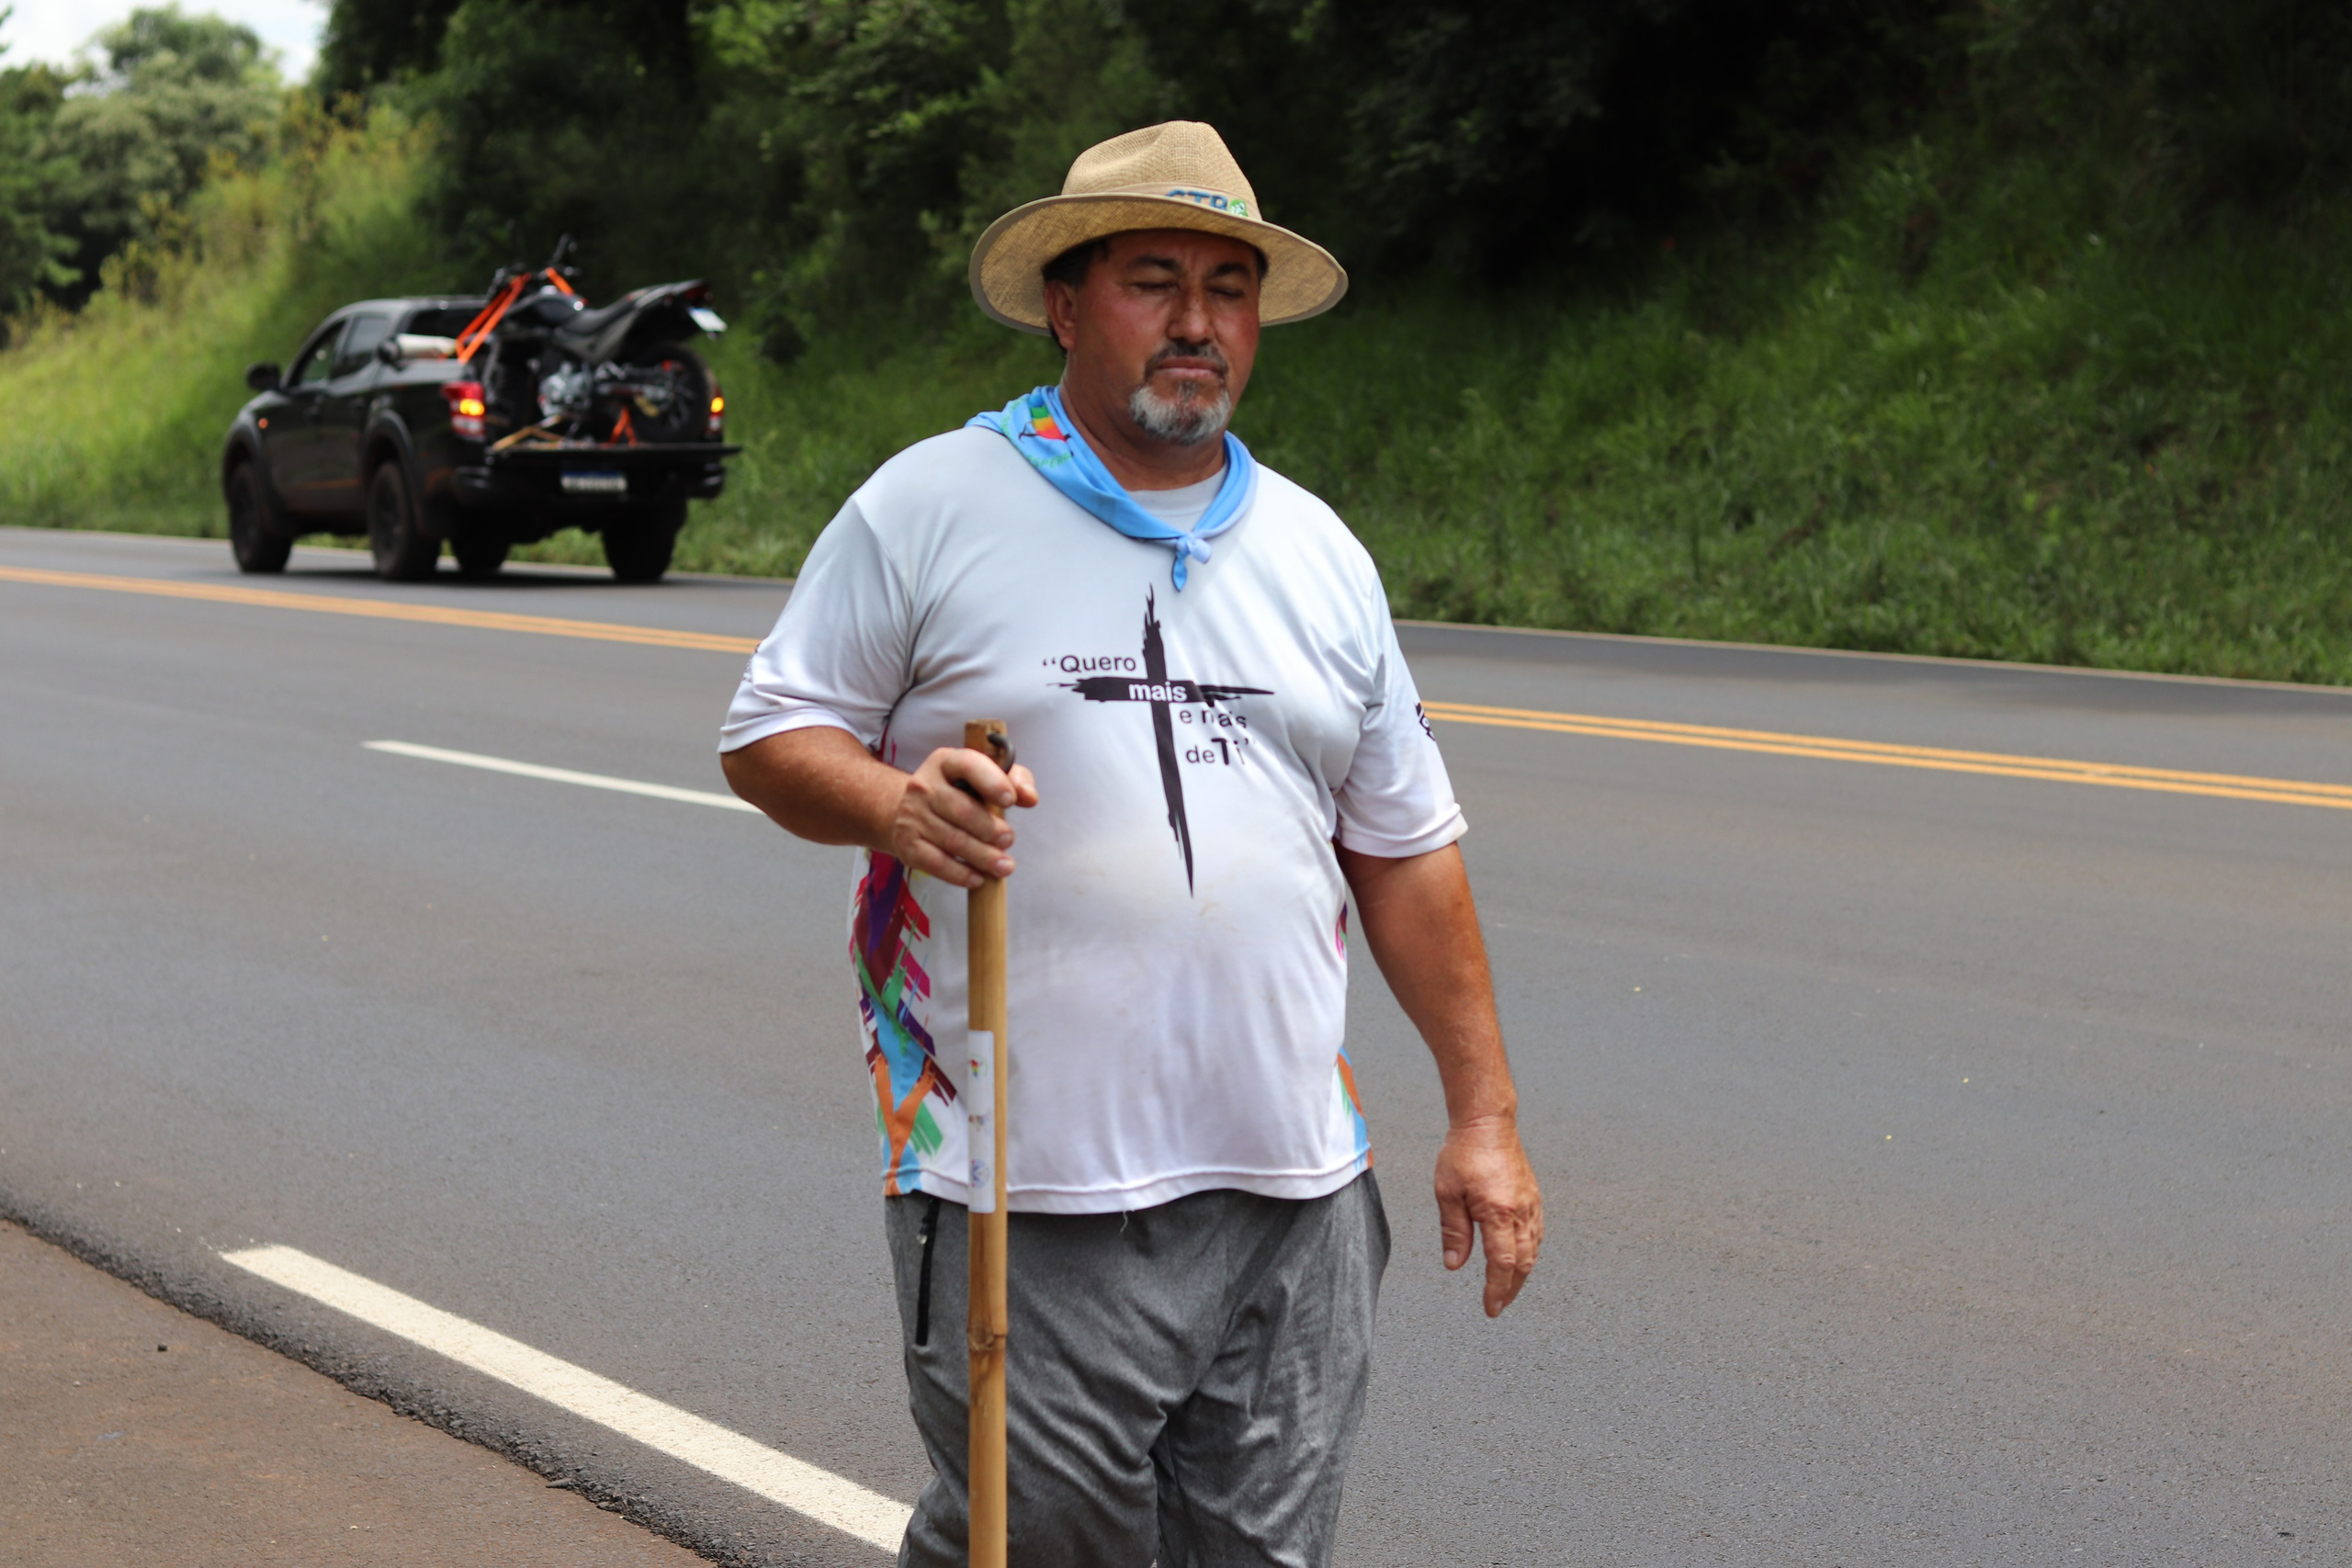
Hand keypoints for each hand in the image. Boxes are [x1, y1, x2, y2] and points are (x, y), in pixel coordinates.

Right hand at [889, 746, 1038, 887]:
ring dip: (983, 856)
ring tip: (1004, 865)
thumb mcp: (985, 776)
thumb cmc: (959, 791)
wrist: (909, 810)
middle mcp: (923, 785)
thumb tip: (1030, 798)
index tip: (1010, 800)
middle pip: (961, 810)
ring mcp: (912, 815)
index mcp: (945, 762)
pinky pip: (936, 863)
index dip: (992, 782)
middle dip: (991, 829)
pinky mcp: (907, 844)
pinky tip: (978, 878)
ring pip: (952, 840)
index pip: (968, 765)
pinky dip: (961, 874)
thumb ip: (1015, 779)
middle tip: (1009, 839)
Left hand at [1434, 1113, 1542, 1316]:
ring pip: (1533, 1250)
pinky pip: (1536, 1233)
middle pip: (1522, 1263)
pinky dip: (1529, 1252)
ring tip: (1508, 1288)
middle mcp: (1520, 1211)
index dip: (1496, 1289)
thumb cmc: (1464, 1153)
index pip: (1501, 1263)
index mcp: (1497, 1212)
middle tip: (1498, 1305)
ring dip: (1521, 1274)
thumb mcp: (1447, 1193)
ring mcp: (1530, 1204)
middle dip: (1511, 1289)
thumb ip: (1453, 1231)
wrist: (1487, 1123)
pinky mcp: (1533, 1197)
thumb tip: (1454, 1265)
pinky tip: (1521, 1258)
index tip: (1490, 1307)